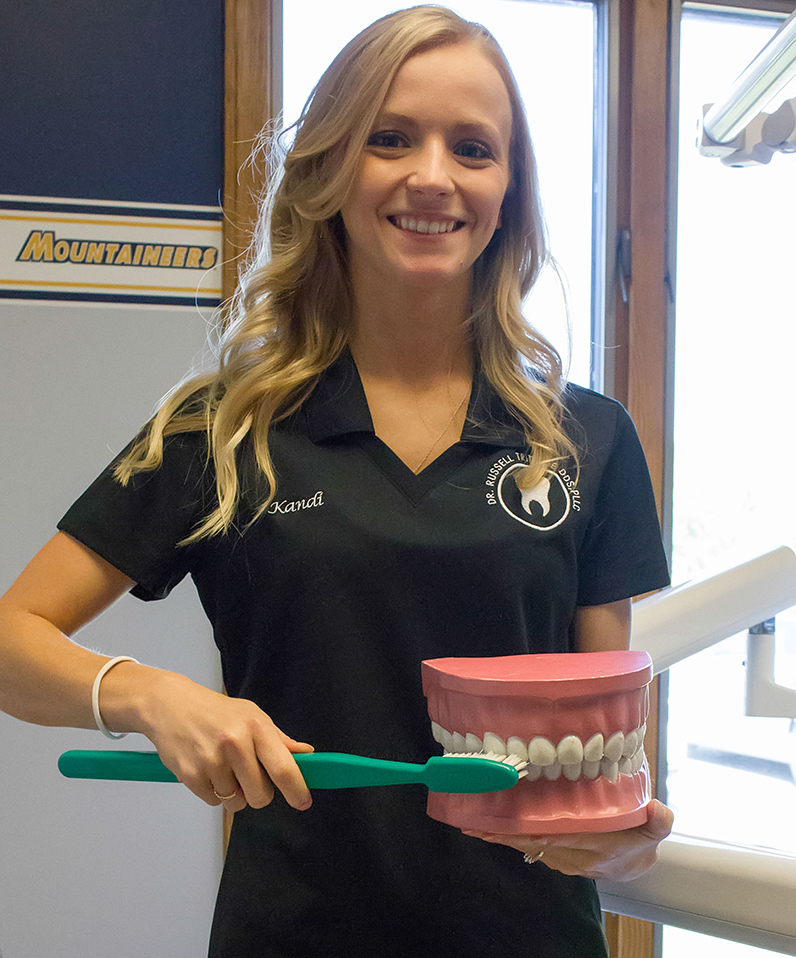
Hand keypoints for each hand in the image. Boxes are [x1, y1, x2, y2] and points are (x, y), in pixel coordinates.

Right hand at [129, 669, 313, 813]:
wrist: (170, 705)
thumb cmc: (215, 711)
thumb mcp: (251, 715)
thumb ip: (279, 740)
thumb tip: (306, 755)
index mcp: (256, 727)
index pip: (283, 768)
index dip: (296, 790)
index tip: (303, 802)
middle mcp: (235, 743)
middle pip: (261, 795)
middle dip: (259, 793)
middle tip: (249, 775)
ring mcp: (211, 760)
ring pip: (236, 802)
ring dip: (234, 793)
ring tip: (224, 768)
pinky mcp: (190, 775)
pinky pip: (213, 802)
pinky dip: (214, 792)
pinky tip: (207, 769)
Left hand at [461, 800, 672, 881]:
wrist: (634, 864)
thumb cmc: (640, 839)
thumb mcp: (655, 830)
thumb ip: (659, 822)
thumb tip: (658, 810)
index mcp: (592, 846)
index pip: (555, 836)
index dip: (528, 830)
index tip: (504, 821)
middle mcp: (571, 855)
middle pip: (530, 841)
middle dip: (500, 832)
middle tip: (471, 821)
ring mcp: (560, 856)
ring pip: (524, 843)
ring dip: (498, 834)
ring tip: (470, 821)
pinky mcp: (554, 853)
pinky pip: (526, 843)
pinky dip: (506, 834)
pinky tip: (486, 824)